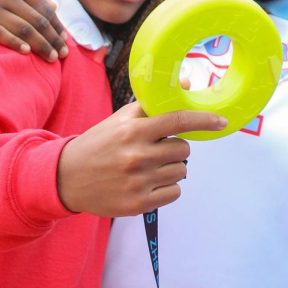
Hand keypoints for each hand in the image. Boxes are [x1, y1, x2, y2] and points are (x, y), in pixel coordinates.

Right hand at [0, 0, 68, 60]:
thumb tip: (55, 7)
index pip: (44, 7)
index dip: (56, 25)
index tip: (65, 40)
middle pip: (37, 20)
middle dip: (52, 38)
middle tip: (63, 54)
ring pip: (22, 28)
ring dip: (40, 44)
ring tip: (51, 58)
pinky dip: (14, 42)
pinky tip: (26, 52)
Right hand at [56, 101, 226, 216]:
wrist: (67, 178)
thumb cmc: (99, 144)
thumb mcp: (120, 119)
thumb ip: (152, 105)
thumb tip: (186, 83)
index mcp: (133, 131)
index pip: (178, 121)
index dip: (204, 120)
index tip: (221, 121)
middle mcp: (137, 157)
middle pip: (184, 149)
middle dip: (176, 147)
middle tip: (157, 149)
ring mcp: (138, 183)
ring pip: (181, 172)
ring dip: (171, 167)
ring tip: (149, 166)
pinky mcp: (138, 205)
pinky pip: (174, 193)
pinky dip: (167, 188)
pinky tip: (148, 183)